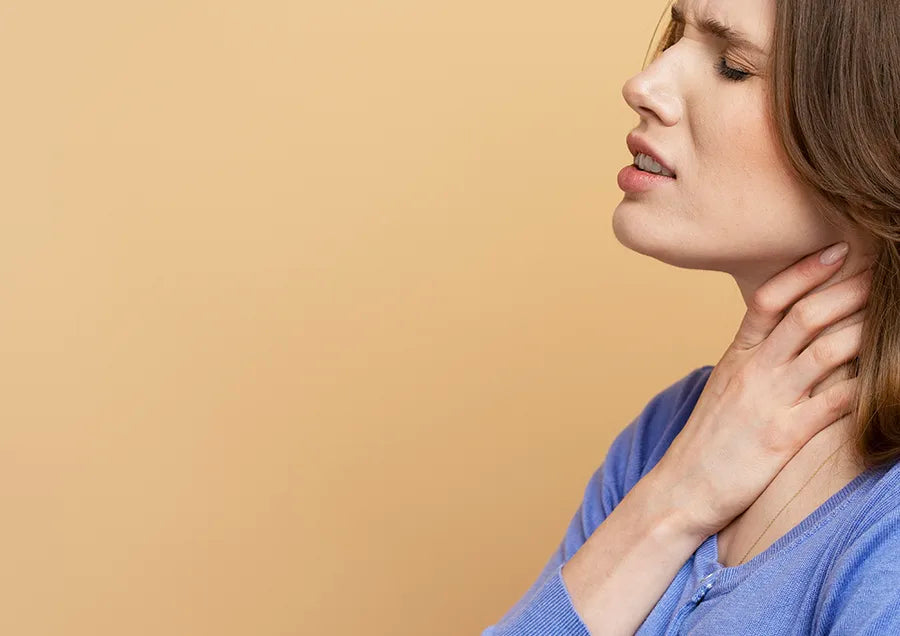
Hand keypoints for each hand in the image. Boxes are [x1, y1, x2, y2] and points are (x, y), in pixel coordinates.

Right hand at [651, 244, 873, 539]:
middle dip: (848, 290)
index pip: (769, 300)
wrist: (684, 486)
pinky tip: (887, 374)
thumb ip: (755, 358)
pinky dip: (866, 385)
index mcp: (737, 355)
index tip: (836, 250)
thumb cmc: (709, 439)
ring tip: (893, 312)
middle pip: (805, 317)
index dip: (804, 271)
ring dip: (864, 328)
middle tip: (881, 270)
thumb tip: (789, 337)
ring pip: (825, 352)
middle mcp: (753, 371)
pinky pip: (834, 402)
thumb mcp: (725, 387)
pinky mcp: (784, 436)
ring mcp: (769, 402)